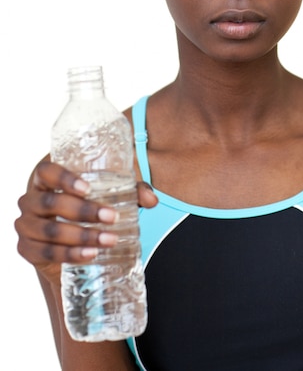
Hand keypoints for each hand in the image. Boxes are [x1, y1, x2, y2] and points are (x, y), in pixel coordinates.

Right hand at [15, 157, 156, 284]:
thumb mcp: (107, 191)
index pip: (46, 171)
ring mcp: (26, 225)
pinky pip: (47, 253)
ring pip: (49, 231)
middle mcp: (31, 199)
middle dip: (83, 211)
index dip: (63, 178)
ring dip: (81, 237)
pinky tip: (90, 255)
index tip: (87, 189)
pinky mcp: (28, 249)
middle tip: (111, 217)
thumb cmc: (87, 202)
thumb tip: (152, 199)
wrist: (67, 235)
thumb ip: (131, 190)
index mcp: (45, 177)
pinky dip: (70, 255)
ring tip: (109, 240)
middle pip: (50, 203)